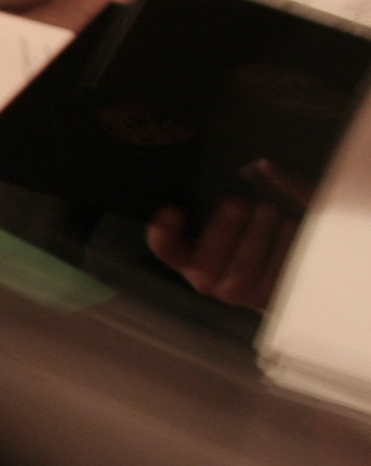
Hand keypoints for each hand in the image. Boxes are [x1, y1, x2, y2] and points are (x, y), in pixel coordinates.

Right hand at [148, 189, 303, 311]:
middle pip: (205, 262)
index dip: (163, 234)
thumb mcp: (253, 207)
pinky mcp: (265, 298)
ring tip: (270, 209)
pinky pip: (273, 273)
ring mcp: (236, 293)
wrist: (301, 273)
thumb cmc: (270, 233)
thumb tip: (265, 166)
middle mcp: (207, 279)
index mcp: (192, 254)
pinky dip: (282, 246)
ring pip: (243, 267)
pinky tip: (290, 226)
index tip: (173, 211)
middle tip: (238, 203)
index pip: (167, 249)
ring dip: (256, 235)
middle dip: (221, 229)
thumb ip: (257, 185)